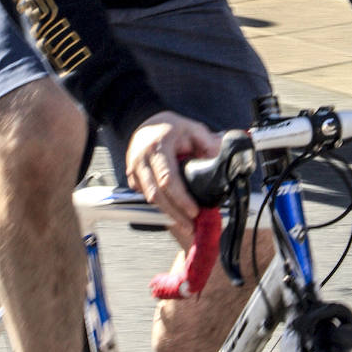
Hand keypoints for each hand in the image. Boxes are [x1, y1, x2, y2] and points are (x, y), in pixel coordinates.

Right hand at [125, 110, 219, 236]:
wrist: (147, 124)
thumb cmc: (169, 127)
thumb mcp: (192, 128)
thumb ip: (207, 142)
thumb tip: (220, 158)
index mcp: (158, 147)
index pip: (168, 179)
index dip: (181, 199)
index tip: (194, 211)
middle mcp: (142, 160)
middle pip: (156, 195)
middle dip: (175, 215)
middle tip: (190, 227)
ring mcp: (134, 169)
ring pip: (149, 199)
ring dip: (167, 214)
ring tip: (184, 225)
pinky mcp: (131, 177)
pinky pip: (145, 197)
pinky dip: (158, 207)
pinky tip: (171, 213)